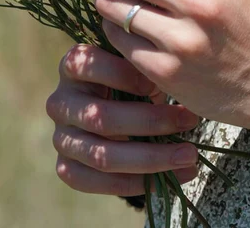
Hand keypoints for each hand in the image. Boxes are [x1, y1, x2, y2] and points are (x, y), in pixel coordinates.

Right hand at [46, 44, 199, 196]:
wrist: (112, 110)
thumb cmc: (129, 81)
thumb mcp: (135, 66)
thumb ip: (145, 67)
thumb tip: (173, 77)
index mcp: (72, 66)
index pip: (89, 66)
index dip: (124, 75)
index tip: (159, 84)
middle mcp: (60, 102)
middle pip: (101, 117)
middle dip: (151, 121)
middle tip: (189, 120)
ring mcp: (60, 137)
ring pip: (101, 156)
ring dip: (151, 159)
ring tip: (188, 156)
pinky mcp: (66, 166)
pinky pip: (95, 182)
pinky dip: (136, 184)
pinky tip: (169, 179)